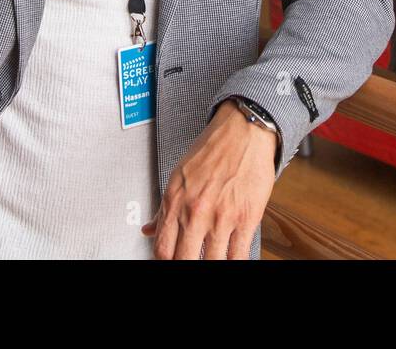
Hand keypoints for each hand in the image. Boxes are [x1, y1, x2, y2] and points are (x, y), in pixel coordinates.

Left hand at [142, 100, 277, 258]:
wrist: (243, 131)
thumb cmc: (213, 149)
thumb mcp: (179, 175)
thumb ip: (164, 208)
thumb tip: (149, 229)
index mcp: (175, 201)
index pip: (162, 249)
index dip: (166, 261)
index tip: (173, 259)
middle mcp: (195, 212)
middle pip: (184, 261)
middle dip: (187, 263)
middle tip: (194, 257)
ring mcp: (221, 217)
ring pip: (212, 263)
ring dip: (212, 262)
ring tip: (213, 257)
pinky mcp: (246, 218)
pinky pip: (238, 255)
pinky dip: (234, 261)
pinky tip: (231, 257)